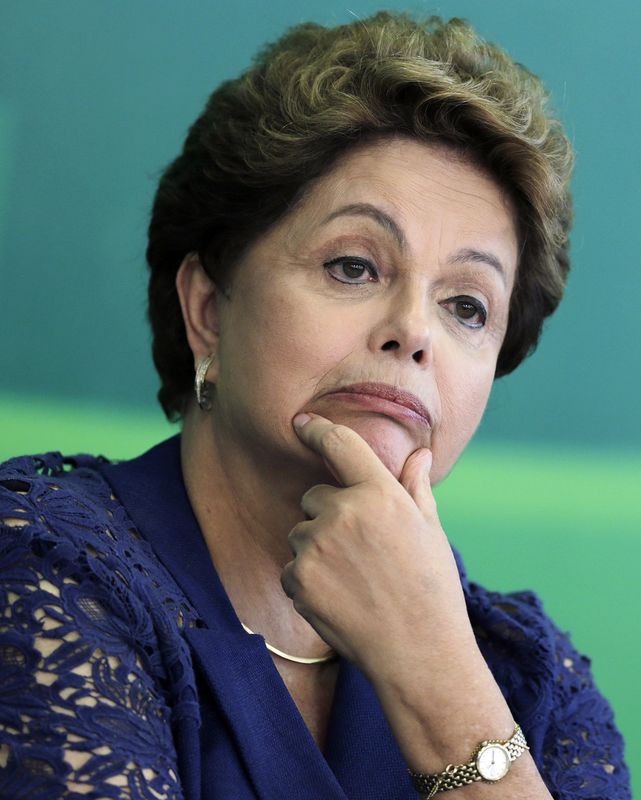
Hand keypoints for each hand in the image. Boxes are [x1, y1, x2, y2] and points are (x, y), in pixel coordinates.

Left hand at [280, 412, 473, 682]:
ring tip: (354, 579)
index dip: (316, 428)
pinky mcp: (297, 579)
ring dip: (317, 548)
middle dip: (329, 514)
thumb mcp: (430, 531)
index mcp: (379, 493)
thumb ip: (415, 487)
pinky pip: (291, 567)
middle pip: (314, 496)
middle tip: (361, 550)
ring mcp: (316, 546)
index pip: (339, 444)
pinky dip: (307, 580)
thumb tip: (421, 454)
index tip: (301, 422)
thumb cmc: (431, 588)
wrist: (419, 653)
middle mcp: (343, 512)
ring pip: (301, 533)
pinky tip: (339, 598)